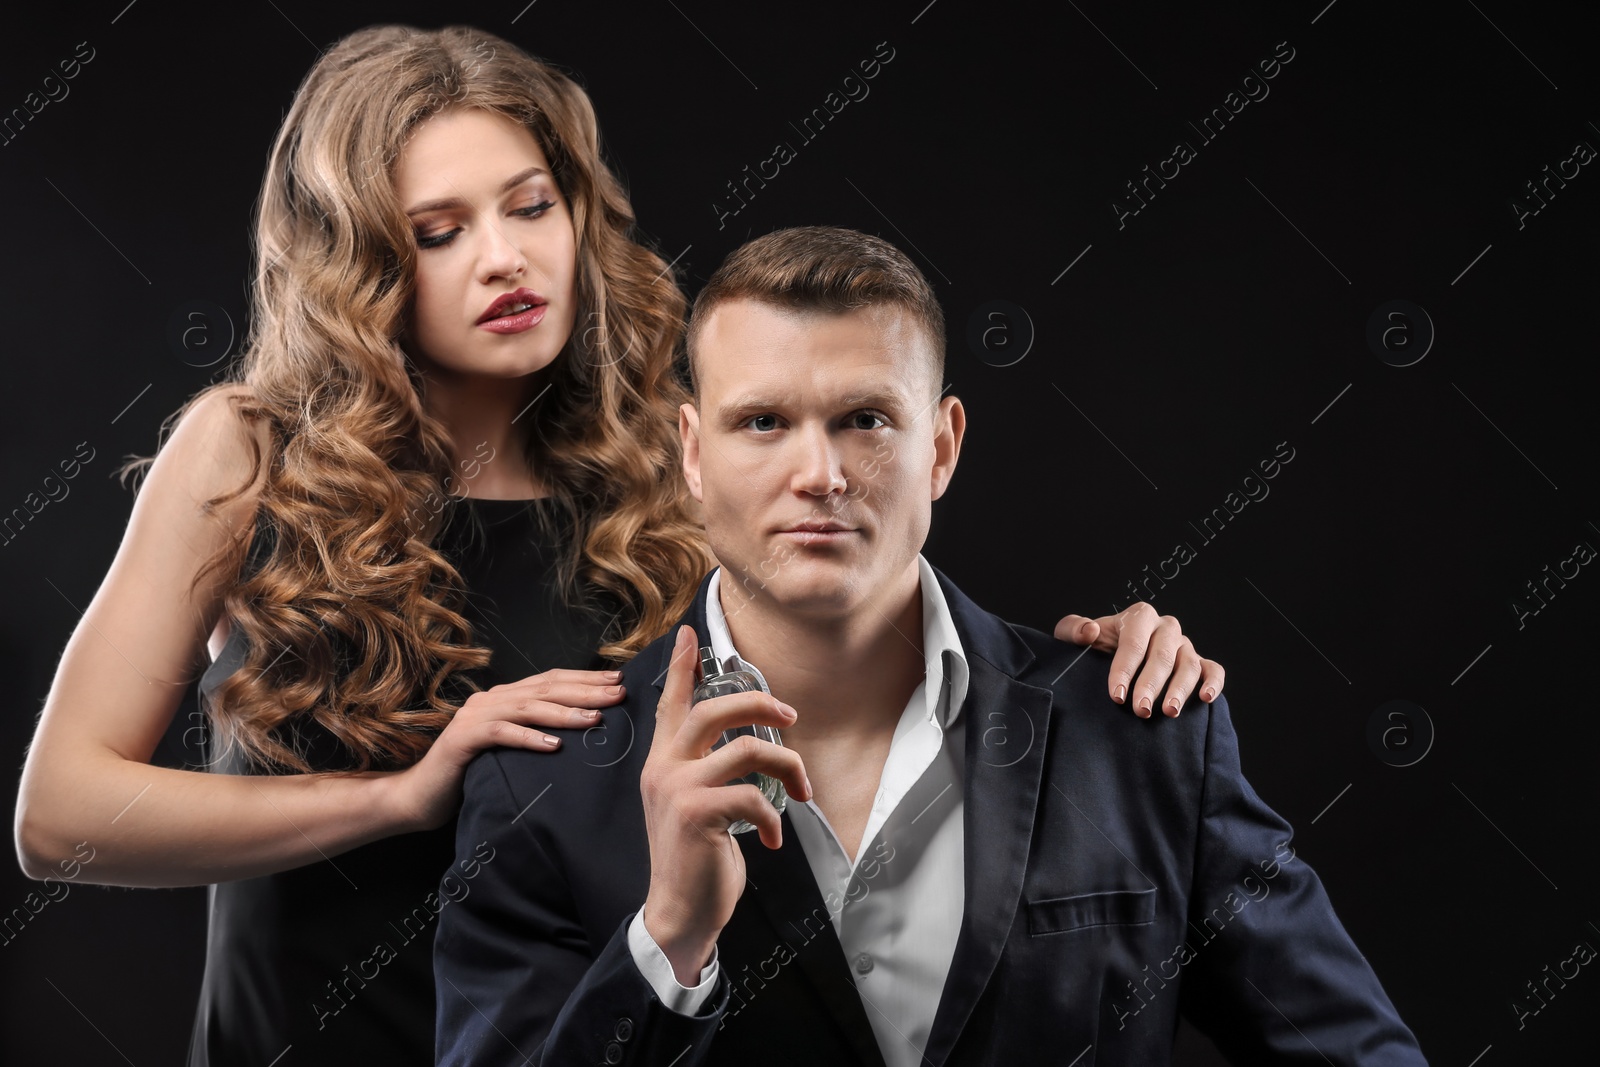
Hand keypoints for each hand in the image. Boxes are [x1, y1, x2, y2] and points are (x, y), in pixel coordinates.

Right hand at [390, 668, 625, 830]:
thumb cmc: (471, 776)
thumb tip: (584, 731)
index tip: (619, 682)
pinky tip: (554, 745)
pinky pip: (501, 733)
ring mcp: (474, 717)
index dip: (585, 679)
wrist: (420, 797)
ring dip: (564, 712)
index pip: (551, 680)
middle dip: (585, 690)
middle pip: (545, 689)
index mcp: (504, 698)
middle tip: (619, 693)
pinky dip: (528, 738)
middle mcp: (490, 700)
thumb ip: (534, 733)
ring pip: (527, 707)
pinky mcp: (463, 739)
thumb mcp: (510, 751)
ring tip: (595, 719)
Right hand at [639, 625, 811, 983]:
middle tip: (789, 715)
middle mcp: (664, 769)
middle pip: (714, 709)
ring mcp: (678, 789)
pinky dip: (774, 817)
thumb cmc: (695, 860)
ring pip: (747, 749)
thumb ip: (707, 772)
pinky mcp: (698, 813)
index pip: (670, 703)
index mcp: (662, 763)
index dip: (681, 666)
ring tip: (800, 790)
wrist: (679, 913)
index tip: (689, 633)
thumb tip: (751, 746)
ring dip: (787, 766)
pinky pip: (754, 795)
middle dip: (759, 703)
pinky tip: (773, 839)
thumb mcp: (694, 806)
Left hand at [1054, 603, 1224, 718]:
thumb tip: (1090, 631)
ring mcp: (1184, 645)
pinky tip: (1205, 698)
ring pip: (1188, 664)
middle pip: (1162, 655)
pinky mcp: (1199, 662)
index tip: (1117, 696)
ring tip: (1168, 712)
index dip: (1125, 670)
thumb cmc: (1094, 647)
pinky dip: (1213, 683)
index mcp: (1138, 616)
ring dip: (1180, 689)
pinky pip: (1212, 669)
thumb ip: (1073, 629)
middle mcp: (1165, 627)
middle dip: (1151, 685)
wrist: (1109, 656)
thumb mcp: (1074, 636)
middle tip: (1141, 710)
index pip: (1134, 643)